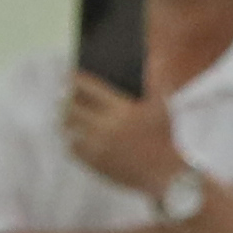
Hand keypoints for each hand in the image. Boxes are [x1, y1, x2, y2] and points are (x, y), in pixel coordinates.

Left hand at [58, 77, 184, 196]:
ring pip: (69, 129)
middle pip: (71, 108)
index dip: (76, 79)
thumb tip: (151, 57)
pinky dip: (72, 140)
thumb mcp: (162, 104)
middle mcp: (105, 127)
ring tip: (66, 116)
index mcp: (122, 109)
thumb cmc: (167, 135)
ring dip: (66, 120)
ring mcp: (98, 147)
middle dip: (66, 100)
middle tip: (63, 96)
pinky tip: (74, 135)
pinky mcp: (95, 164)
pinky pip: (73, 149)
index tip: (69, 75)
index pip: (88, 88)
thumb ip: (153, 79)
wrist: (169, 175)